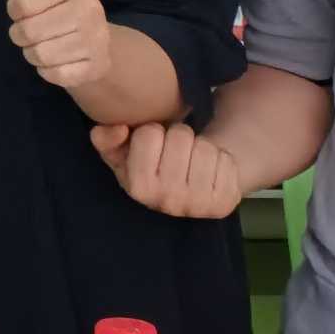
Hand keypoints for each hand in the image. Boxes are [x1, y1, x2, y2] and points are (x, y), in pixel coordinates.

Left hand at [2, 0, 111, 94]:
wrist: (93, 45)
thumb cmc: (53, 0)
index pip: (20, 3)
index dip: (16, 9)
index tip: (28, 6)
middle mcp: (89, 8)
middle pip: (25, 32)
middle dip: (22, 34)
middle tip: (38, 27)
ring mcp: (95, 40)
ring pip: (37, 55)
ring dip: (34, 53)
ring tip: (48, 41)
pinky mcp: (95, 67)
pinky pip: (52, 75)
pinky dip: (48, 71)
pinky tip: (60, 59)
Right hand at [91, 117, 244, 219]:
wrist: (192, 190)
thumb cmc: (155, 166)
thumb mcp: (124, 154)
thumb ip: (107, 140)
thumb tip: (118, 128)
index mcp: (138, 187)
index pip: (149, 133)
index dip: (154, 131)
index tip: (155, 145)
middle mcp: (167, 200)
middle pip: (181, 136)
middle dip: (180, 136)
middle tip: (178, 151)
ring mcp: (198, 205)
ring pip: (205, 147)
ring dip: (201, 146)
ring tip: (194, 160)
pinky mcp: (224, 203)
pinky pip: (227, 160)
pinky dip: (221, 159)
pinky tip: (211, 171)